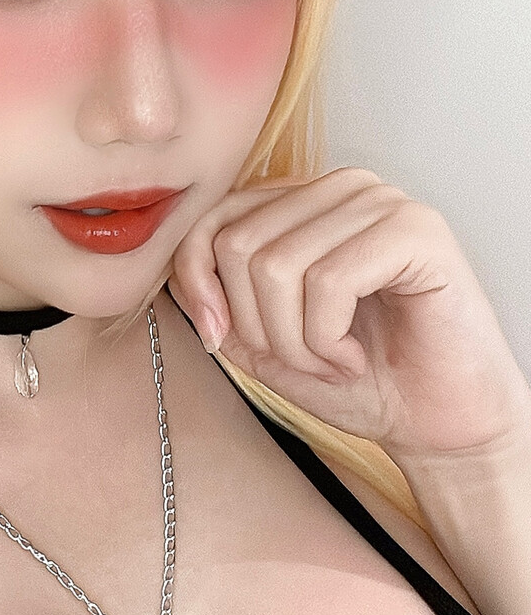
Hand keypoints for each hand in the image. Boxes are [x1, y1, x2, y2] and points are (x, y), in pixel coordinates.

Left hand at [165, 167, 530, 463]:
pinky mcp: (416, 231)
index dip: (198, 285)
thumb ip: (217, 300)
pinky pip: (329, 280)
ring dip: (296, 342)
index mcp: (301, 203)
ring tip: (335, 359)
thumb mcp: (261, 341)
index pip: (212, 219)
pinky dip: (328, 339)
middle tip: (305, 359)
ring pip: (277, 265)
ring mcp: (380, 203)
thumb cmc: (357, 379)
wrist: (433, 425)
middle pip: (238, 246)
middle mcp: (339, 189)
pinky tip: (357, 356)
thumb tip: (180, 277)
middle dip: (258, 327)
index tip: (220, 338)